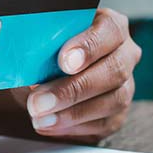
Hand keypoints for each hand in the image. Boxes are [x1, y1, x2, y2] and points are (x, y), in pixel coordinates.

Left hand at [26, 8, 141, 141]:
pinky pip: (104, 122)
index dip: (88, 46)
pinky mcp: (117, 112)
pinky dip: (74, 126)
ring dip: (72, 113)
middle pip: (113, 71)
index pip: (110, 31)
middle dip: (73, 89)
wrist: (38, 79)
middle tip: (39, 101)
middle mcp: (124, 53)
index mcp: (108, 26)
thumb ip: (39, 47)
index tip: (64, 62)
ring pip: (112, 100)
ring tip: (40, 118)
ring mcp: (125, 84)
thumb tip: (26, 62)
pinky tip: (50, 125)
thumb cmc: (42, 53)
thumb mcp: (37, 44)